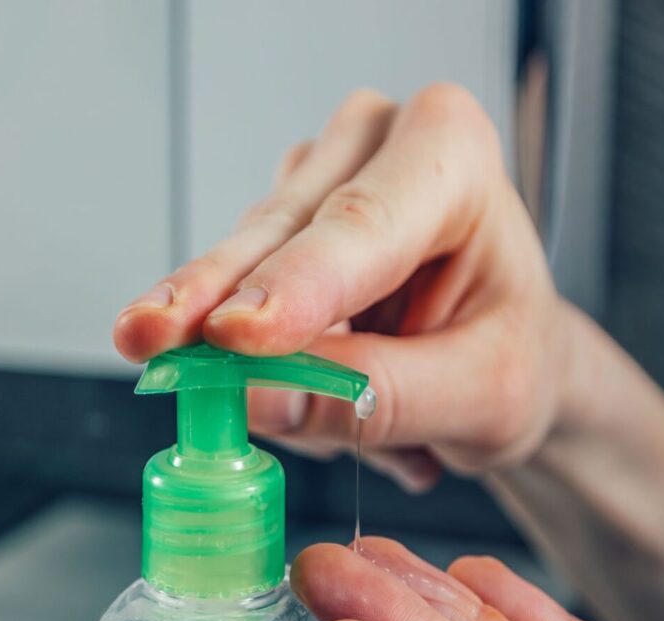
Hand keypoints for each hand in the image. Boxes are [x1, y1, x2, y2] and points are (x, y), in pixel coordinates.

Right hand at [113, 84, 580, 491]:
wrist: (510, 364)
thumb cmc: (514, 361)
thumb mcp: (480, 401)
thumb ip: (376, 399)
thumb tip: (259, 397)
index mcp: (453, 154)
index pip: (360, 225)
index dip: (291, 285)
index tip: (229, 337)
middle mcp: (376, 142)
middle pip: (279, 233)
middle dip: (212, 302)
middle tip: (149, 348)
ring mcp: (318, 178)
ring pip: (245, 271)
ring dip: (265, 365)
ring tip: (373, 435)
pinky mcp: (279, 226)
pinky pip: (235, 302)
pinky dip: (264, 367)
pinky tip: (327, 401)